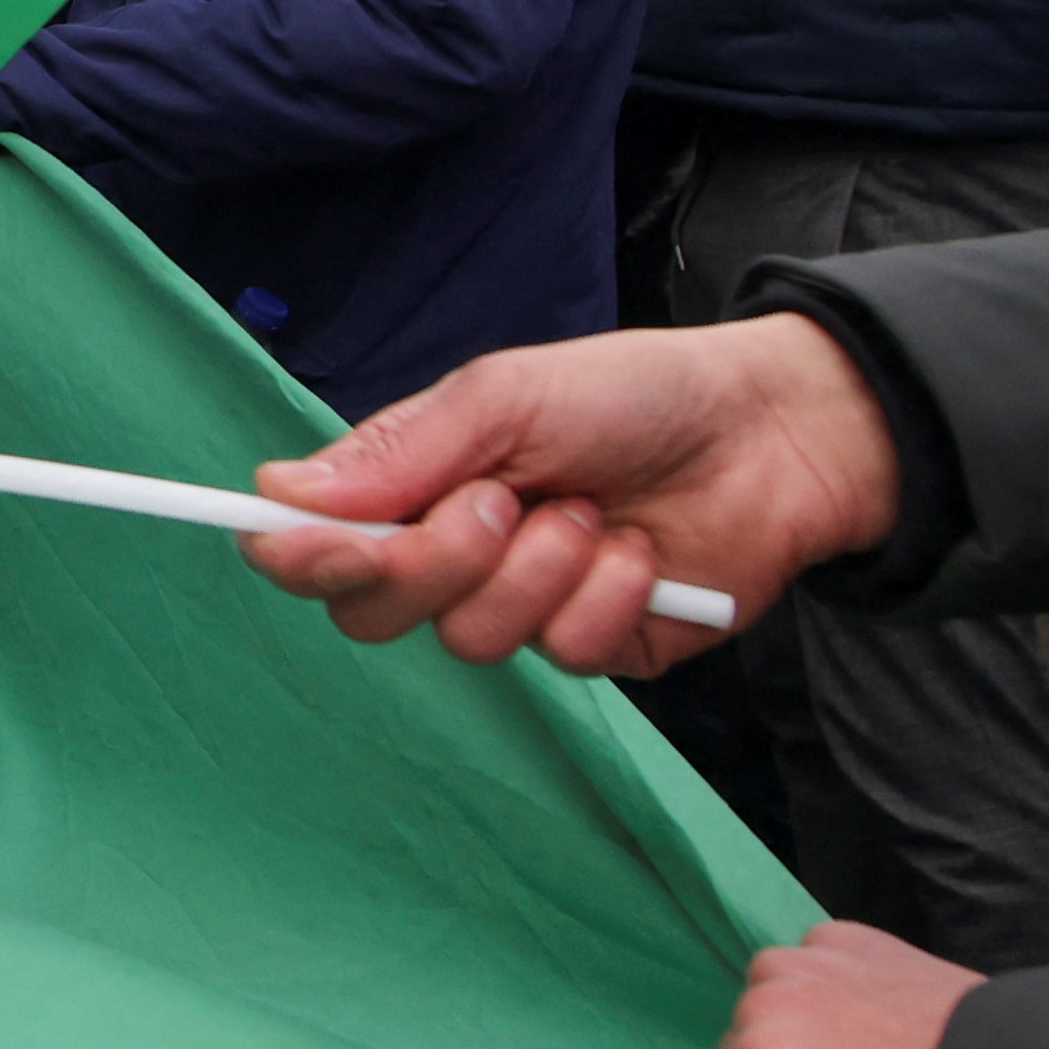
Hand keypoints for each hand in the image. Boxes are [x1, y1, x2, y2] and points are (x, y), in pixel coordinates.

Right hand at [242, 314, 900, 671]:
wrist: (770, 435)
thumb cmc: (630, 396)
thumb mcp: (506, 396)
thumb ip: (399, 452)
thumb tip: (278, 495)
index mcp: (413, 486)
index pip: (312, 546)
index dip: (300, 558)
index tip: (321, 548)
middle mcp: (452, 555)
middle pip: (373, 612)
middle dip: (434, 563)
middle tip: (501, 503)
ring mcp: (521, 607)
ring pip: (470, 639)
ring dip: (538, 569)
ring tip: (594, 512)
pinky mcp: (592, 647)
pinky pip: (563, 652)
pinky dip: (606, 595)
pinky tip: (642, 553)